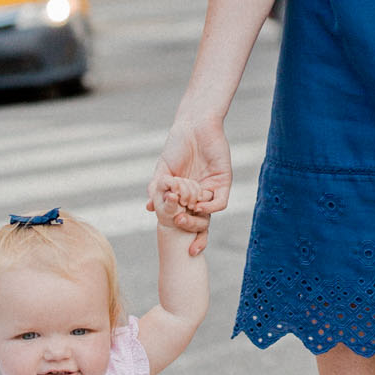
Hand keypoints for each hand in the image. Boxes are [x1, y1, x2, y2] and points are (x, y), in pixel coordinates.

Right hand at [148, 118, 231, 257]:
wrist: (193, 126)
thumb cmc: (176, 146)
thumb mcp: (162, 170)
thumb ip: (157, 188)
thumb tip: (150, 208)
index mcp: (186, 197)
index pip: (186, 221)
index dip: (183, 235)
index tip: (181, 248)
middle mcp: (200, 196)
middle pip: (198, 223)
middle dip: (188, 228)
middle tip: (177, 222)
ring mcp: (212, 190)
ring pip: (208, 215)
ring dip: (196, 218)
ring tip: (182, 213)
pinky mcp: (223, 182)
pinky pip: (219, 202)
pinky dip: (209, 206)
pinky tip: (198, 203)